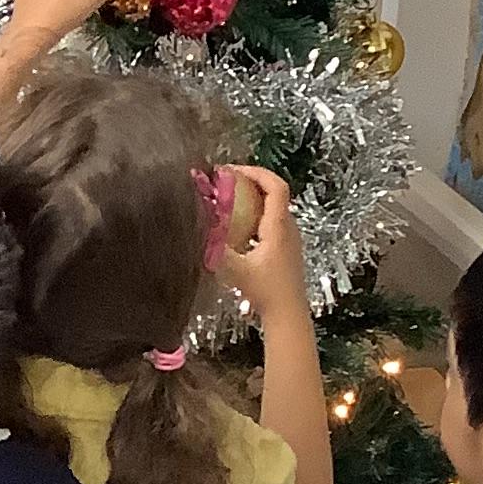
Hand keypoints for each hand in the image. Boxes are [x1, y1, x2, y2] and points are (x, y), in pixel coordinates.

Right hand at [220, 165, 308, 324]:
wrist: (288, 313)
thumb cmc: (266, 291)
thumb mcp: (236, 270)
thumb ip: (214, 251)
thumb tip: (193, 231)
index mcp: (279, 226)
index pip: (276, 186)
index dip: (256, 171)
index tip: (232, 171)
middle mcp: (287, 227)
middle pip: (273, 192)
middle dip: (249, 180)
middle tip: (223, 181)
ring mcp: (289, 237)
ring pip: (272, 206)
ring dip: (251, 197)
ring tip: (226, 198)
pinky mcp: (285, 247)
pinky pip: (270, 220)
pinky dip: (253, 213)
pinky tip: (235, 226)